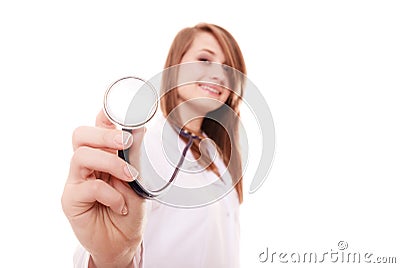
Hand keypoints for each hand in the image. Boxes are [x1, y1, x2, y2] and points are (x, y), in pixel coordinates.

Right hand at [61, 110, 146, 267]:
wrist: (124, 240)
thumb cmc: (131, 208)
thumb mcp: (138, 180)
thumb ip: (134, 158)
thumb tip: (139, 130)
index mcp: (103, 154)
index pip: (96, 128)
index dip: (102, 116)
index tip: (116, 112)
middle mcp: (87, 164)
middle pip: (80, 135)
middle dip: (103, 134)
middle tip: (125, 141)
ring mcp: (76, 180)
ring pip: (81, 155)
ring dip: (110, 162)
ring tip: (130, 175)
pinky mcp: (71, 199)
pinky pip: (88, 187)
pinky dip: (110, 194)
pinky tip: (121, 205)